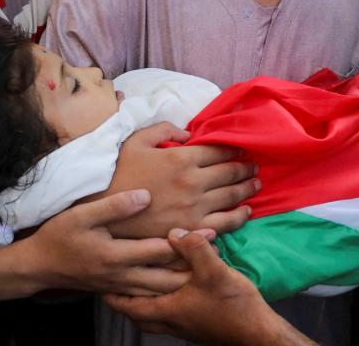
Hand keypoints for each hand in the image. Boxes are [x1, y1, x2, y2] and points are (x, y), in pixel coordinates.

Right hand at [23, 189, 204, 295]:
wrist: (39, 266)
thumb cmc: (61, 235)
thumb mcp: (84, 215)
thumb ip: (115, 206)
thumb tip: (145, 195)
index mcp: (117, 255)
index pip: (160, 250)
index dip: (187, 242)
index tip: (212, 232)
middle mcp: (123, 275)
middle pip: (167, 276)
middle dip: (193, 267)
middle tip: (220, 257)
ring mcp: (121, 286)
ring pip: (161, 289)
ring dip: (184, 280)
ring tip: (209, 269)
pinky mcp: (119, 289)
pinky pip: (150, 293)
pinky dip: (169, 288)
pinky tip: (182, 279)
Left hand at [104, 230, 313, 344]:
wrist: (258, 332)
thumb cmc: (234, 307)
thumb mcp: (214, 272)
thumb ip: (193, 249)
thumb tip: (174, 232)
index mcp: (167, 311)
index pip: (127, 304)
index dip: (111, 291)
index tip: (98, 277)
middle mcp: (170, 321)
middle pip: (136, 312)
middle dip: (124, 296)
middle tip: (115, 278)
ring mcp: (184, 324)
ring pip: (153, 313)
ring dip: (144, 298)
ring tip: (140, 279)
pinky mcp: (196, 323)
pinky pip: (169, 311)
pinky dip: (162, 298)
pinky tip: (172, 284)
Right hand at [107, 122, 258, 237]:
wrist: (102, 212)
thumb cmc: (117, 174)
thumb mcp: (136, 140)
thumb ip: (164, 128)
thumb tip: (189, 133)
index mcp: (181, 157)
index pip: (219, 150)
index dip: (234, 149)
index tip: (241, 149)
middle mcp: (193, 181)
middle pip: (230, 172)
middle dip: (246, 168)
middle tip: (255, 166)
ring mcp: (194, 207)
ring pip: (232, 197)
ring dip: (248, 189)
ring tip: (256, 184)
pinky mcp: (192, 229)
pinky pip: (224, 223)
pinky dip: (239, 217)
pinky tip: (246, 212)